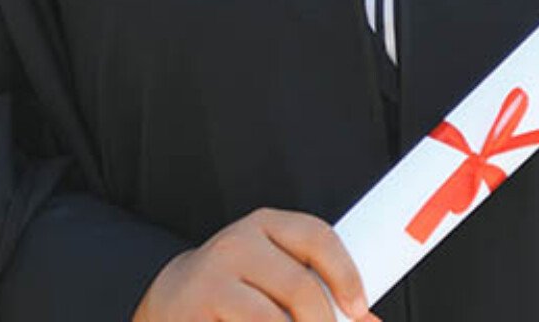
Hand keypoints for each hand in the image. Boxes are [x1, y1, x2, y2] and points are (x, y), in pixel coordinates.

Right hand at [134, 208, 375, 321]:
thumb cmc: (236, 289)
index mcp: (264, 226)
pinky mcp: (194, 312)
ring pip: (272, 319)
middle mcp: (236, 245)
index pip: (316, 236)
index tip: (359, 307)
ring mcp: (212, 279)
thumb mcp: (272, 273)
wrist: (171, 301)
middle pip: (300, 287)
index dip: (345, 272)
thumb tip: (367, 320)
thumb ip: (316, 288)